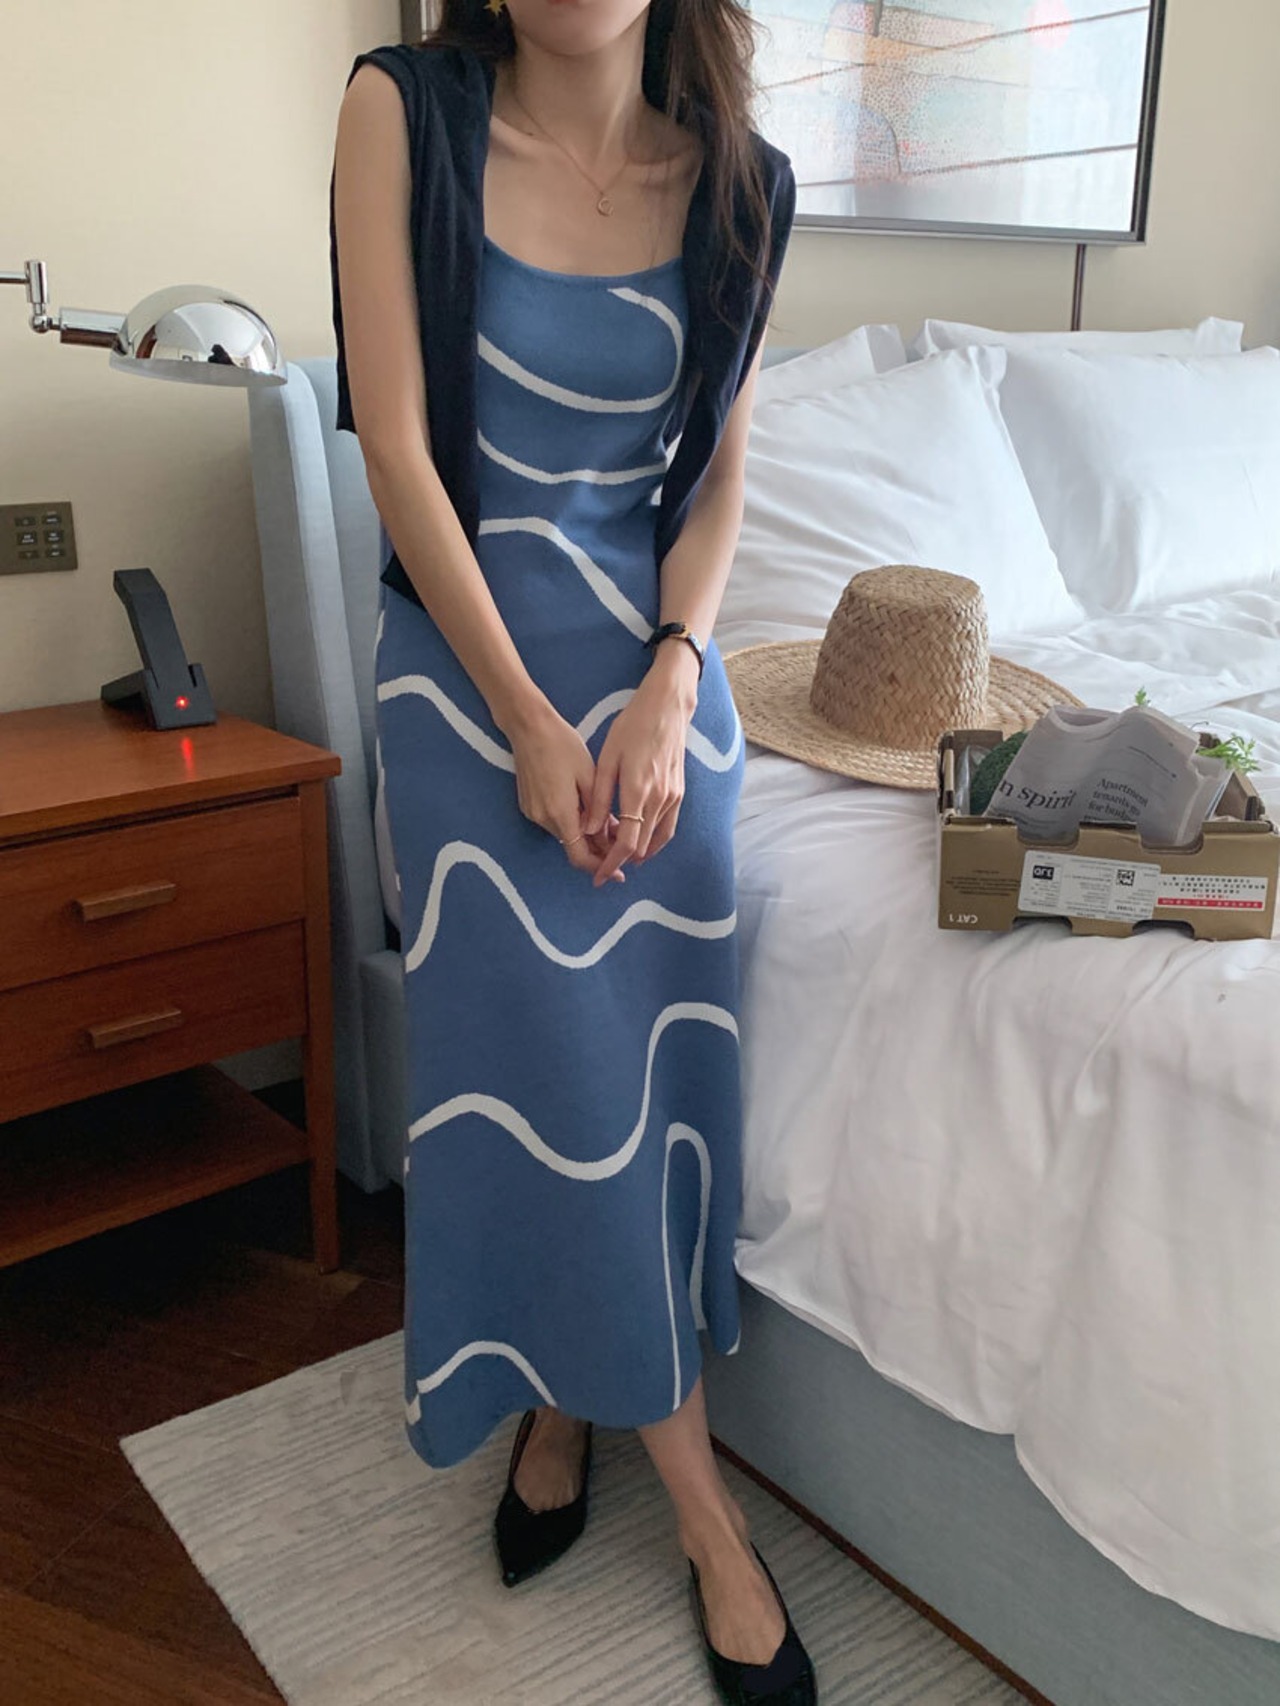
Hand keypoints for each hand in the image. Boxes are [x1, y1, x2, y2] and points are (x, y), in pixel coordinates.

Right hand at [507, 698, 623, 882]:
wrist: (528, 727)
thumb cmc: (562, 745)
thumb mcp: (590, 776)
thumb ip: (599, 812)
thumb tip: (608, 836)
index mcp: (561, 813)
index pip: (581, 857)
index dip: (601, 867)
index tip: (619, 873)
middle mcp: (544, 819)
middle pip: (574, 847)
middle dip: (598, 849)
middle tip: (619, 839)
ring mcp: (533, 813)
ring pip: (565, 835)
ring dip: (585, 835)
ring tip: (608, 821)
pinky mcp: (528, 806)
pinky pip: (554, 823)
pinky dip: (571, 823)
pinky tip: (585, 810)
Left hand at [583, 641, 698, 888]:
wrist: (668, 708)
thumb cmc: (632, 727)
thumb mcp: (607, 758)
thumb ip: (599, 797)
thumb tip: (589, 829)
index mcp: (638, 791)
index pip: (626, 842)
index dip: (611, 864)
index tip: (598, 876)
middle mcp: (660, 799)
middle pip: (641, 846)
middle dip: (621, 861)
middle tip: (601, 865)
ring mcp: (673, 797)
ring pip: (656, 840)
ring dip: (637, 853)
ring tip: (618, 858)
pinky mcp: (679, 793)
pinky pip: (668, 827)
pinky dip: (654, 841)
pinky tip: (640, 843)